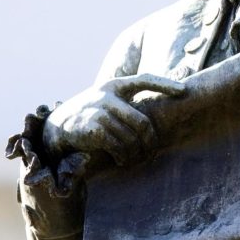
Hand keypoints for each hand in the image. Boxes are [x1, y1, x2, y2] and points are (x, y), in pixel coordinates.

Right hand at [43, 74, 185, 165]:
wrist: (56, 128)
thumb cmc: (90, 116)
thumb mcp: (107, 102)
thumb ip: (127, 104)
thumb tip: (156, 114)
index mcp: (114, 85)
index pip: (144, 79)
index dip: (165, 84)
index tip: (184, 91)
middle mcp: (107, 95)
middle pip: (142, 121)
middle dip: (150, 140)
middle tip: (152, 152)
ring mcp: (98, 110)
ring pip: (130, 137)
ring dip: (136, 152)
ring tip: (135, 159)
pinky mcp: (91, 128)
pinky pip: (117, 145)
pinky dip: (123, 156)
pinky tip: (122, 160)